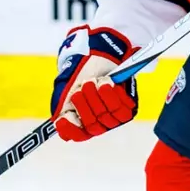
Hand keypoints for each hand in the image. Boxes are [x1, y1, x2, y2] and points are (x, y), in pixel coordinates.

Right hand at [52, 26, 137, 141]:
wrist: (96, 54)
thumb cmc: (79, 73)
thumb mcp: (65, 91)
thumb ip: (62, 110)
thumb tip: (61, 128)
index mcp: (83, 122)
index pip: (79, 135)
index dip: (72, 129)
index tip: (63, 118)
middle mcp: (100, 122)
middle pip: (93, 125)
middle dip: (84, 105)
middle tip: (82, 87)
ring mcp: (114, 116)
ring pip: (106, 116)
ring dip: (97, 96)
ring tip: (93, 81)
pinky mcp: (128, 106)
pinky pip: (121, 108)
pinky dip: (111, 94)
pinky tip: (106, 82)